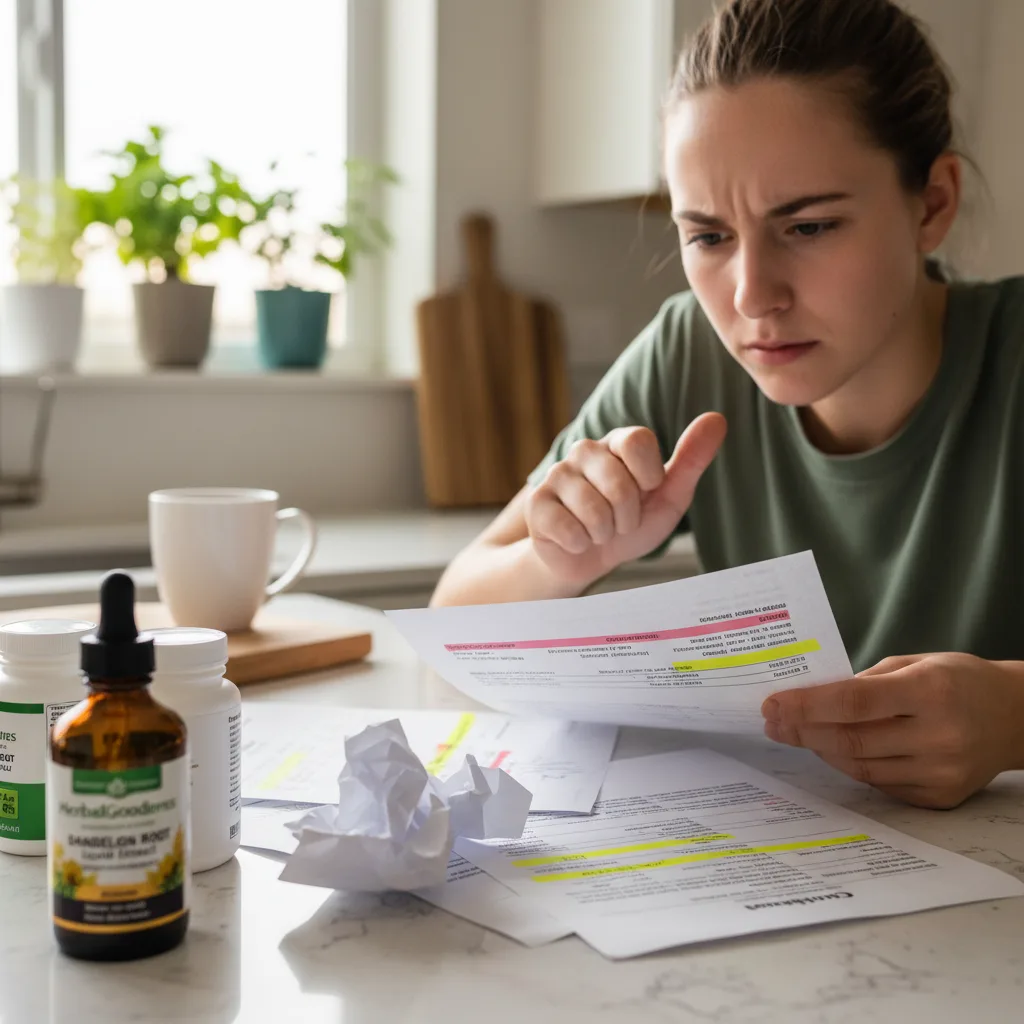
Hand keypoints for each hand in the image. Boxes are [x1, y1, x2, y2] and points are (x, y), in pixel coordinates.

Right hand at [525, 413, 726, 588]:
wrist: (590, 560)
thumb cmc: (631, 525)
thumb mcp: (669, 496)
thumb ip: (691, 459)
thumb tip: (717, 418)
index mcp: (618, 443)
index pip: (637, 440)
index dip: (649, 475)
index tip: (648, 490)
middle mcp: (584, 451)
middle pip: (617, 481)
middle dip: (628, 516)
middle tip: (622, 522)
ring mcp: (557, 476)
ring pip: (592, 509)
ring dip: (605, 533)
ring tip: (600, 532)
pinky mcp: (537, 504)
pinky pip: (567, 527)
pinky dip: (580, 543)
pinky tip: (577, 540)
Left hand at [761, 653, 1023, 808]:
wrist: (1015, 718)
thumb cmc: (958, 681)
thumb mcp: (915, 664)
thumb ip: (865, 682)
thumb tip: (811, 699)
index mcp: (929, 692)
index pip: (853, 702)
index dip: (806, 706)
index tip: (773, 704)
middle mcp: (938, 736)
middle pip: (851, 740)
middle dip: (802, 731)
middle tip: (773, 722)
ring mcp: (940, 772)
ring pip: (860, 768)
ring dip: (821, 750)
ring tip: (797, 734)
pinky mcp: (940, 797)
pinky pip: (880, 785)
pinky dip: (851, 766)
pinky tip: (833, 750)